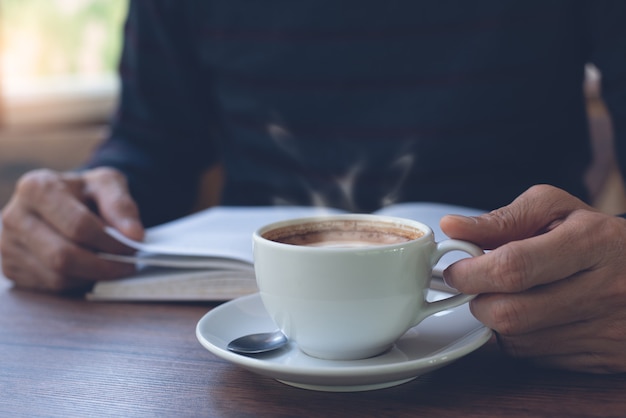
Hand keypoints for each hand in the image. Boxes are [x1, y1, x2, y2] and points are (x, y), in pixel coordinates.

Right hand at [1, 167, 143, 292]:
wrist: (61, 200)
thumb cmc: (85, 192)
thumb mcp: (107, 185)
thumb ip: (122, 206)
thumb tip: (135, 236)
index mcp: (36, 187)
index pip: (79, 226)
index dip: (110, 242)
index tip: (133, 247)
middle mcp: (14, 216)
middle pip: (64, 256)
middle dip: (103, 266)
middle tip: (127, 265)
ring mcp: (7, 245)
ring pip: (57, 276)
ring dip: (91, 276)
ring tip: (111, 264)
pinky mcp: (10, 268)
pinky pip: (50, 287)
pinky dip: (76, 282)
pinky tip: (89, 268)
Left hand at [440, 184, 625, 373]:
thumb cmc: (596, 236)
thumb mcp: (555, 209)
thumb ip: (501, 219)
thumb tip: (452, 227)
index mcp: (591, 242)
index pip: (514, 267)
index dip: (472, 273)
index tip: (456, 271)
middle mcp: (604, 290)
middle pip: (511, 313)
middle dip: (478, 301)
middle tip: (477, 287)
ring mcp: (607, 330)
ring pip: (519, 342)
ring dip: (497, 322)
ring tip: (509, 297)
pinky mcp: (605, 359)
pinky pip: (538, 359)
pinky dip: (521, 340)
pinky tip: (533, 317)